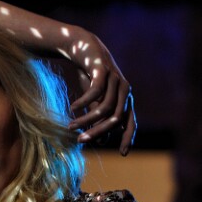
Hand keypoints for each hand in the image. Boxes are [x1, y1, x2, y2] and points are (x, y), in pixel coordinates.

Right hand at [66, 37, 135, 155]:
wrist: (83, 48)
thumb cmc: (90, 77)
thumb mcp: (95, 101)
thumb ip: (100, 118)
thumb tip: (103, 140)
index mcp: (126, 99)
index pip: (131, 122)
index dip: (128, 138)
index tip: (123, 154)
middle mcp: (125, 90)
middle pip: (116, 118)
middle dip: (98, 132)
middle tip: (80, 141)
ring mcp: (115, 79)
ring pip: (105, 108)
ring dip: (86, 119)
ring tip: (70, 126)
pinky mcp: (103, 70)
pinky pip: (95, 92)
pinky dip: (83, 102)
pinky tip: (72, 108)